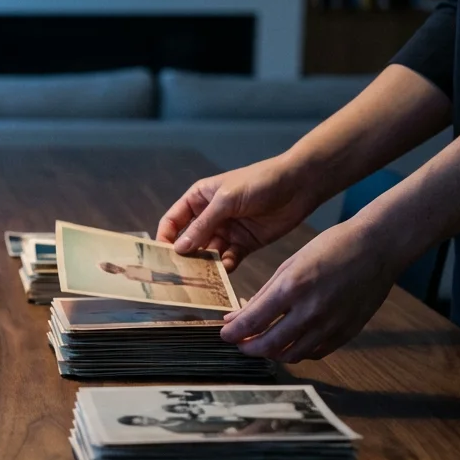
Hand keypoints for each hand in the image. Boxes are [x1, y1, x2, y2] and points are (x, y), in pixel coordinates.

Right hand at [157, 155, 320, 271]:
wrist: (299, 185)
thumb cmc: (259, 182)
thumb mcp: (226, 200)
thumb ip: (202, 225)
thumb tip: (179, 249)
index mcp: (199, 199)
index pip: (173, 221)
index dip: (165, 237)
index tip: (161, 256)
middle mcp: (210, 217)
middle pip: (189, 241)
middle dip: (185, 256)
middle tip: (178, 274)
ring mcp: (227, 231)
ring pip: (208, 253)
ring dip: (205, 264)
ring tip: (201, 277)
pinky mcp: (244, 244)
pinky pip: (229, 259)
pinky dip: (225, 266)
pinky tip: (224, 271)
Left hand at [220, 220, 401, 362]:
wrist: (377, 247)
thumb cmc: (332, 247)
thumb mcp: (290, 264)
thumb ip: (262, 294)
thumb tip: (236, 317)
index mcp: (292, 288)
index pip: (252, 322)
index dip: (232, 333)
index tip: (224, 334)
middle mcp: (311, 311)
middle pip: (269, 345)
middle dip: (248, 347)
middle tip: (240, 342)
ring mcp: (331, 325)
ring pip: (291, 355)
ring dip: (271, 353)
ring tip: (262, 342)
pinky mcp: (346, 332)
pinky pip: (315, 353)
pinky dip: (297, 352)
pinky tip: (289, 342)